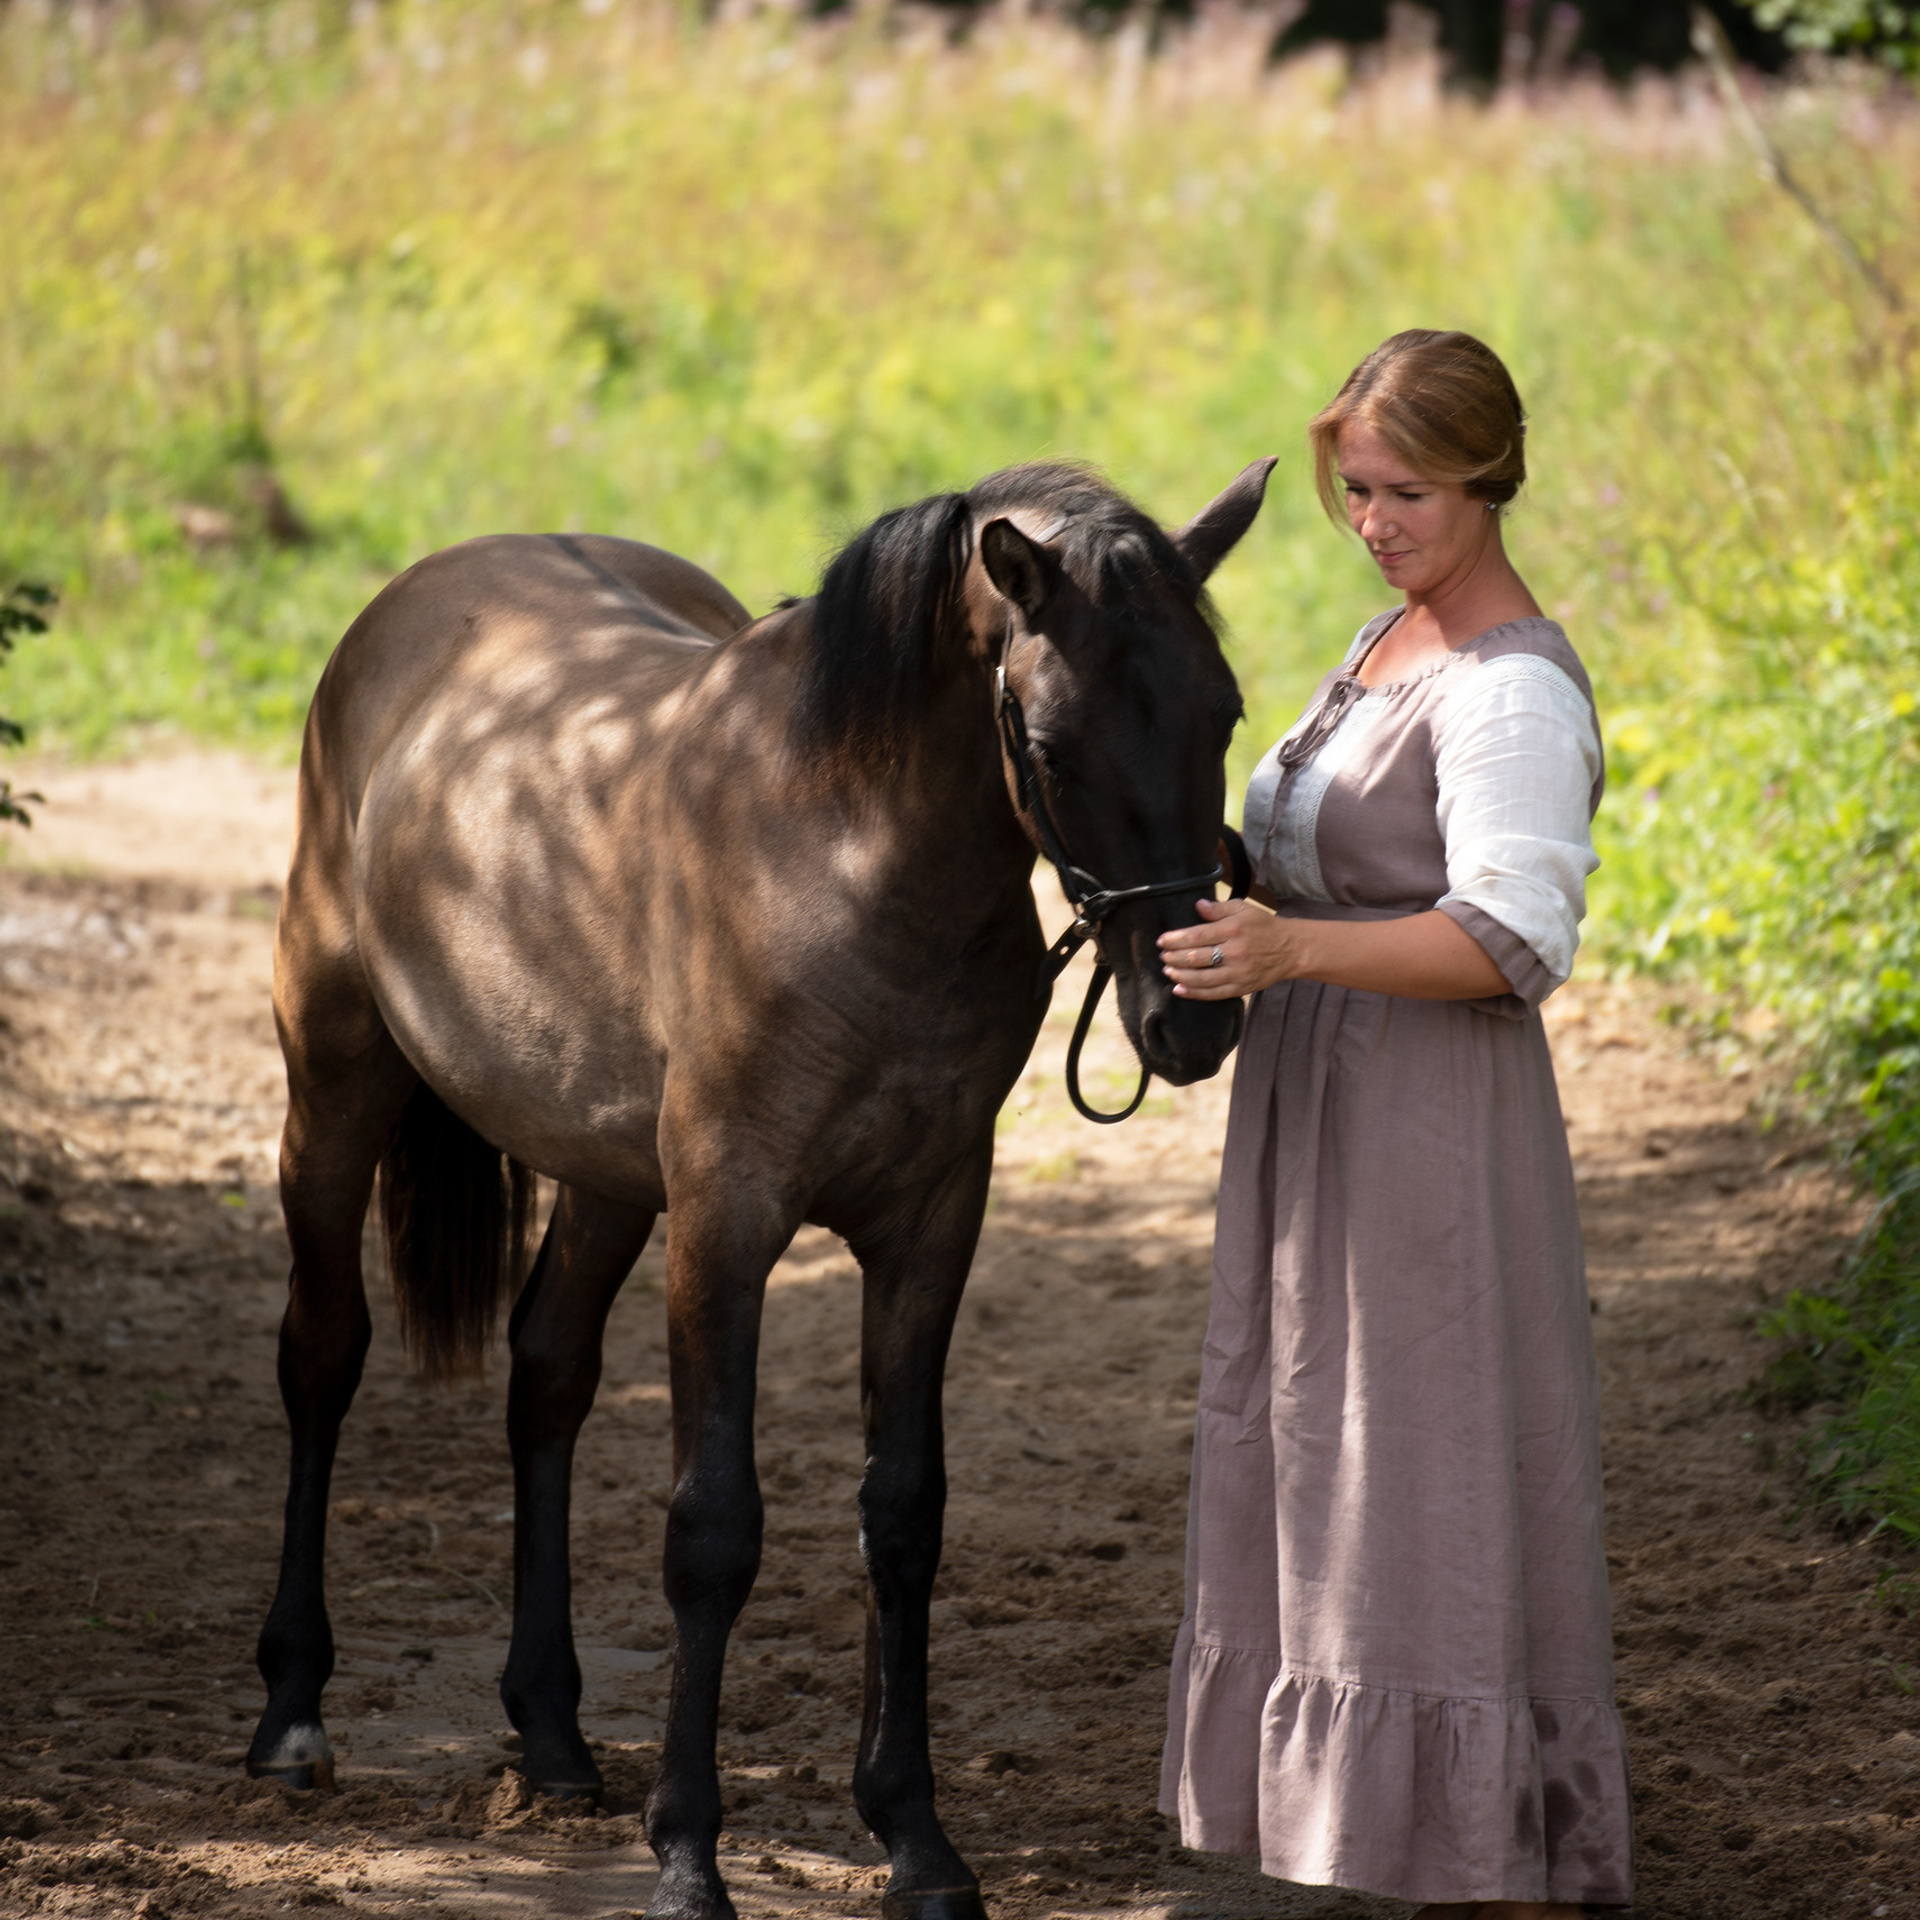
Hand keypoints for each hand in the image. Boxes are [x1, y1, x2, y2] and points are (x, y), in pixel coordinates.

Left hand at [1157, 896, 1295, 1000]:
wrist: (1290, 949)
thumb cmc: (1263, 926)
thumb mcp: (1243, 909)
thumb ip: (1219, 908)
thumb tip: (1198, 906)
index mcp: (1233, 929)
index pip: (1197, 935)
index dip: (1176, 939)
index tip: (1162, 940)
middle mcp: (1235, 952)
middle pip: (1196, 958)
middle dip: (1174, 957)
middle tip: (1163, 955)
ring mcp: (1238, 972)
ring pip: (1202, 978)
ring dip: (1180, 975)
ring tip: (1168, 970)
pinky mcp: (1241, 987)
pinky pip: (1213, 993)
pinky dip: (1193, 993)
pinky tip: (1179, 989)